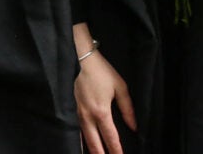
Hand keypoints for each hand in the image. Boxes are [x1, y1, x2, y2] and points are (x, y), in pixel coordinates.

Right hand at [73, 23, 135, 153]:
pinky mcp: (69, 108)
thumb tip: (133, 126)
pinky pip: (74, 129)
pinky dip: (78, 139)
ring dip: (90, 149)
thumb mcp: (120, 87)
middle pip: (94, 143)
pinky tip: (80, 144)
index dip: (116, 150)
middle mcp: (87, 116)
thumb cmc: (100, 71)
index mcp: (101, 111)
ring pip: (83, 138)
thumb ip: (128, 108)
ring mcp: (76, 113)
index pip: (110, 137)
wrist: (78, 57)